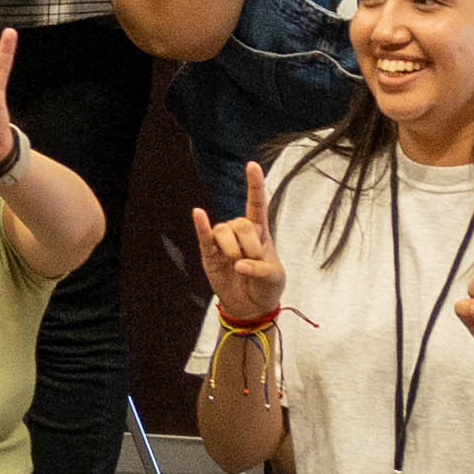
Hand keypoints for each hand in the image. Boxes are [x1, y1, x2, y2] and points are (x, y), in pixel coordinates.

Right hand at [196, 159, 286, 324]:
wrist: (252, 307)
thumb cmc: (266, 287)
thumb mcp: (274, 277)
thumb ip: (261, 268)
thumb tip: (238, 264)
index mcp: (260, 233)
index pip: (257, 204)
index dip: (255, 185)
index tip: (252, 166)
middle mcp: (240, 233)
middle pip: (241, 222)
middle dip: (248, 244)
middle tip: (251, 262)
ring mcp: (223, 243)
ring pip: (224, 231)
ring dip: (233, 248)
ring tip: (237, 264)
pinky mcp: (210, 254)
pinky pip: (205, 237)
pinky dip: (201, 226)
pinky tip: (199, 214)